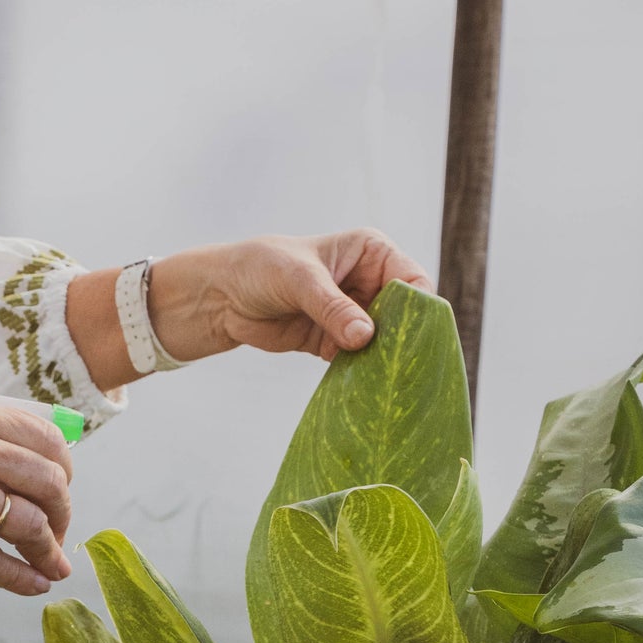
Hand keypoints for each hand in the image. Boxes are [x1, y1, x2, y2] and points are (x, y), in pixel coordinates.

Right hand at [0, 388, 74, 597]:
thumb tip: (23, 448)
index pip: (44, 437)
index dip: (63, 469)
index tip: (59, 489)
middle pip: (47, 481)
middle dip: (64, 513)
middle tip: (58, 532)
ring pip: (27, 524)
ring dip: (49, 550)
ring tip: (51, 564)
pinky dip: (23, 578)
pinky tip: (36, 584)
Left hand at [149, 231, 432, 363]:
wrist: (223, 296)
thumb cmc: (261, 268)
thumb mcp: (299, 280)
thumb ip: (332, 307)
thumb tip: (366, 336)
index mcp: (372, 253)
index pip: (412, 280)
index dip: (418, 307)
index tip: (413, 335)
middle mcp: (370, 283)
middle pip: (404, 316)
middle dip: (403, 340)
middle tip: (404, 367)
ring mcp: (355, 315)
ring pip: (384, 342)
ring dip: (384, 361)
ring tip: (387, 382)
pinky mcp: (337, 343)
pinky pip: (360, 361)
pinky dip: (363, 373)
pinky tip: (365, 388)